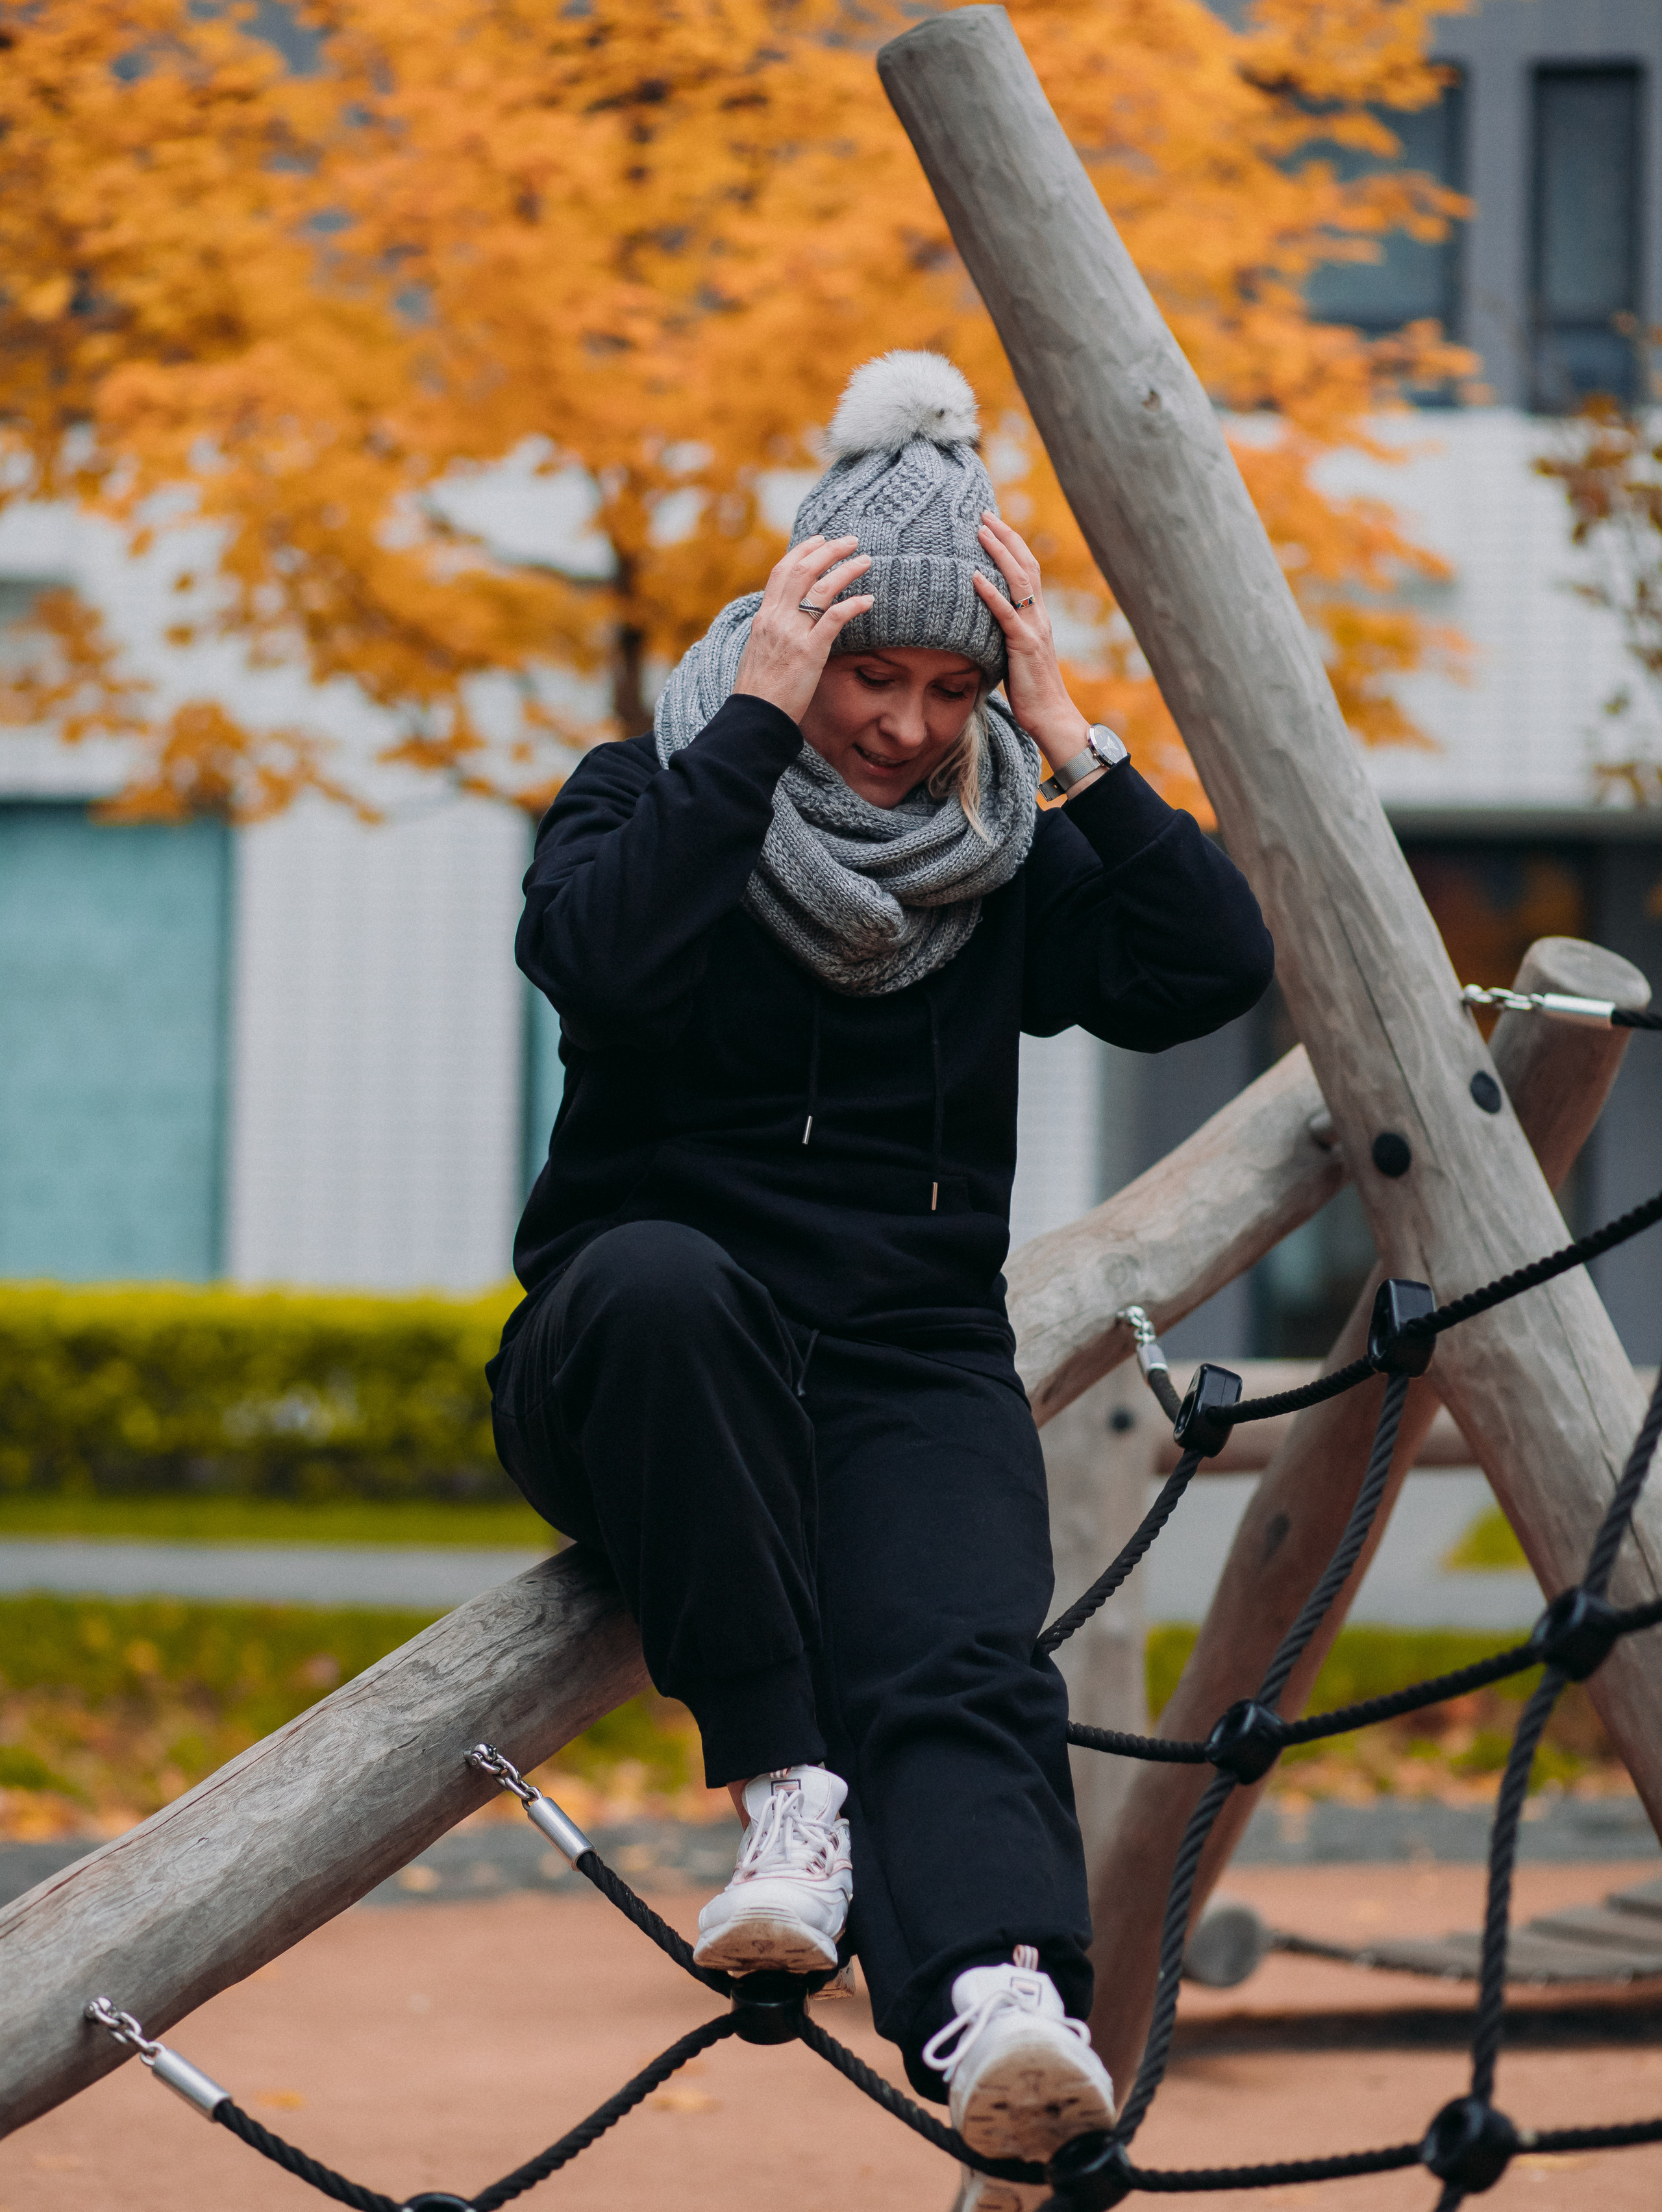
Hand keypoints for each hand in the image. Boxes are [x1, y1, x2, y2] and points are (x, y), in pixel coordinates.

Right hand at [733, 536, 873, 725]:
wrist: (754, 717)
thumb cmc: (759, 692)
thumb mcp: (759, 652)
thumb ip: (773, 632)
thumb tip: (785, 624)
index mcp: (764, 617)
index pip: (781, 571)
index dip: (802, 551)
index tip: (820, 540)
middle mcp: (776, 619)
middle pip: (803, 570)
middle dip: (829, 550)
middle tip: (851, 541)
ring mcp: (792, 634)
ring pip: (821, 588)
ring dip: (846, 570)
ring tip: (865, 561)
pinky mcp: (809, 652)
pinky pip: (834, 618)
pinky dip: (853, 604)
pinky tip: (868, 600)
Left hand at [971, 513, 1091, 777]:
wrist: (1051, 716)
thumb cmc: (1031, 691)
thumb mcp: (1015, 655)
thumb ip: (1005, 634)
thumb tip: (982, 625)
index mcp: (1037, 616)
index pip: (1027, 570)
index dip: (1012, 544)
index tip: (993, 524)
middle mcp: (1039, 616)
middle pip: (1025, 565)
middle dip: (1005, 536)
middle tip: (984, 514)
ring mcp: (1033, 629)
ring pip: (1018, 581)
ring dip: (998, 553)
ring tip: (979, 531)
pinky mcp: (1024, 646)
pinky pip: (1006, 615)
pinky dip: (990, 594)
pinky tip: (974, 577)